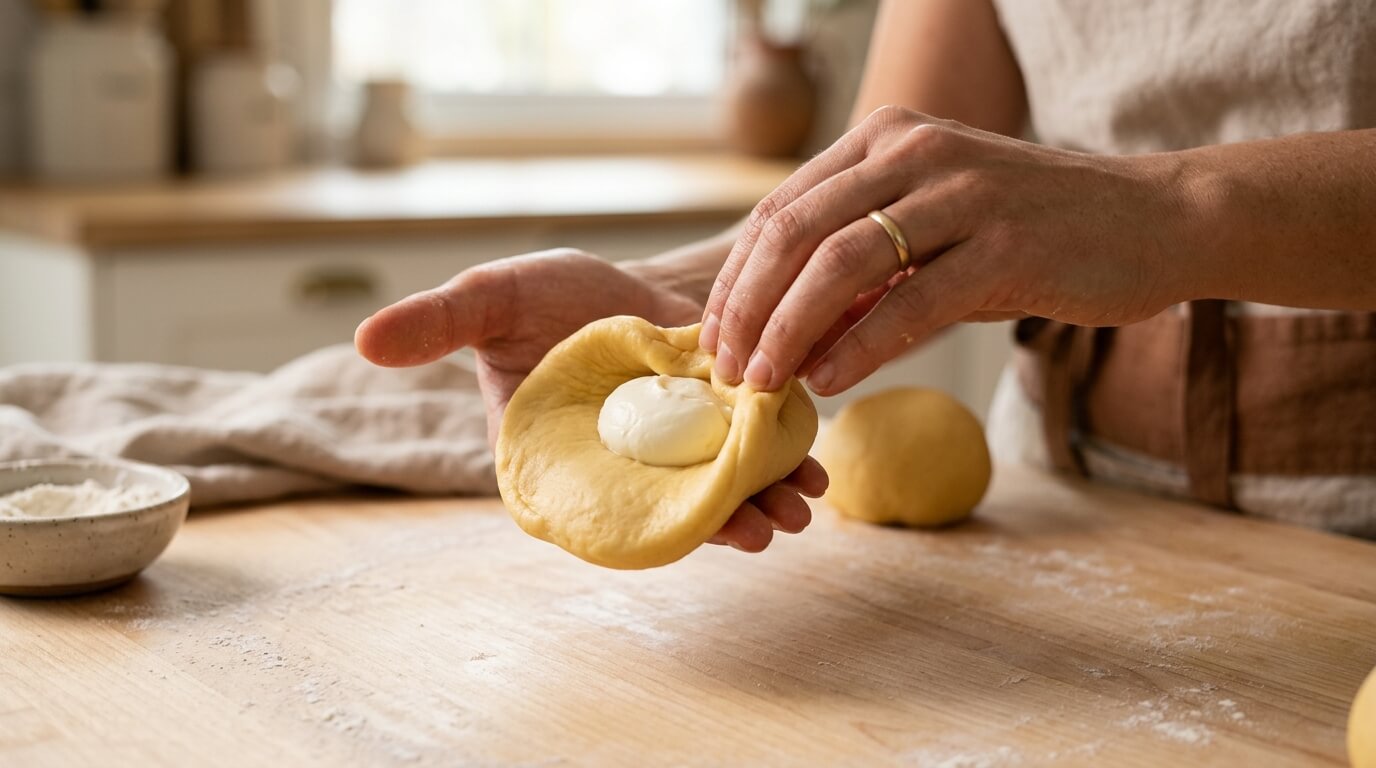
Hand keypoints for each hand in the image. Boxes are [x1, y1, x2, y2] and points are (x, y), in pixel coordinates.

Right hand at [354, 248, 826, 552]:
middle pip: (665, 512)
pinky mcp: (719, 434)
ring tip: (799, 510)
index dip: (632, 525)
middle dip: (716, 525)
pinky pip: (749, 458)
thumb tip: (362, 340)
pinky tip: (812, 469)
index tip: (679, 525)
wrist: (625, 284)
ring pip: (716, 491)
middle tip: (764, 532)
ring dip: (759, 504)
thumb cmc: (549, 298)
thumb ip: (439, 323)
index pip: (591, 508)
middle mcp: (619, 474)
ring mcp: (676, 458)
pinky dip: (782, 465)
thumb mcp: (493, 299)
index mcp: (557, 463)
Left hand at [700, 105, 1195, 394]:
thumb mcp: (934, 231)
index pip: (781, 209)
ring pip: (841, 262)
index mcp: (887, 140)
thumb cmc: (1031, 232)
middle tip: (725, 369)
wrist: (1154, 220)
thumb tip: (785, 338)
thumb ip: (863, 270)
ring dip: (788, 330)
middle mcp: (916, 153)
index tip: (714, 338)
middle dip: (746, 308)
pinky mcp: (1008, 247)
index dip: (735, 279)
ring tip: (762, 384)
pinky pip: (911, 302)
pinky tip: (829, 381)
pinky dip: (860, 346)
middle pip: (795, 232)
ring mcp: (963, 194)